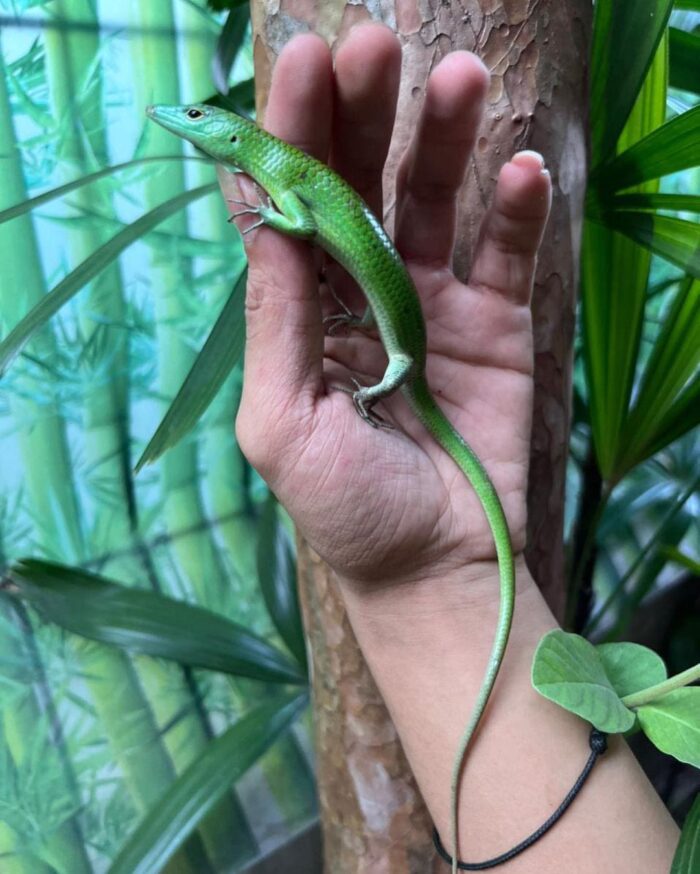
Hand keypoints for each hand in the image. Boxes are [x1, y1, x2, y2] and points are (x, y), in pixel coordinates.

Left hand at [235, 24, 550, 590]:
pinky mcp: (496, 323)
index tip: (301, 65)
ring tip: (458, 81)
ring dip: (444, 138)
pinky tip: (520, 172)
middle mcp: (363, 292)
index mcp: (302, 312)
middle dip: (363, 114)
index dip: (294, 136)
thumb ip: (276, 320)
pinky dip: (514, 211)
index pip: (293, 207)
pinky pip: (506, 253)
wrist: (433, 566)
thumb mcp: (283, 422)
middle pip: (360, 184)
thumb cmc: (345, 508)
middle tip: (375, 47)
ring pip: (434, 200)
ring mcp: (433, 301)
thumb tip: (267, 216)